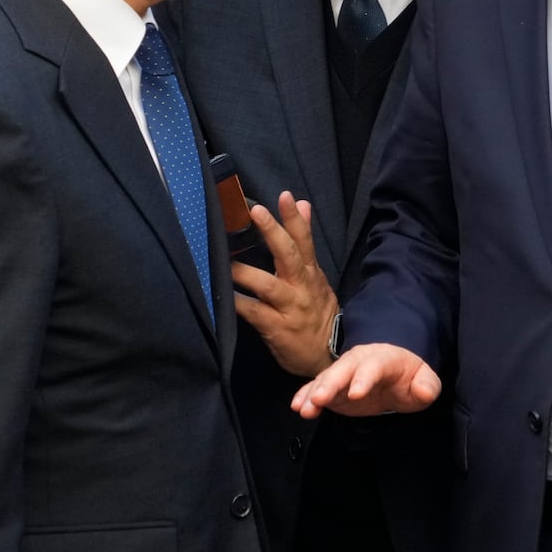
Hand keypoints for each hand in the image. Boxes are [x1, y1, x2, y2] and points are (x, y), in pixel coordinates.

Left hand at [231, 191, 337, 377]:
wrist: (328, 355)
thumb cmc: (316, 313)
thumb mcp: (317, 277)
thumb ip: (305, 243)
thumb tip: (303, 204)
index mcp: (311, 273)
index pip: (305, 241)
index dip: (295, 218)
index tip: (284, 196)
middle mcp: (302, 287)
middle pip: (289, 255)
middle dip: (273, 232)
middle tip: (256, 211)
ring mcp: (290, 308)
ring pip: (268, 285)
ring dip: (246, 272)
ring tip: (225, 261)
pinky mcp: (277, 329)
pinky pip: (255, 313)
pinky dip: (238, 303)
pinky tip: (223, 296)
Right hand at [291, 343, 440, 418]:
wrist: (395, 372)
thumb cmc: (409, 377)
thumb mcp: (425, 381)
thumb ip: (427, 386)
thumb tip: (423, 390)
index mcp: (385, 358)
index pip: (374, 366)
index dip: (365, 378)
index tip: (356, 394)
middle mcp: (360, 361)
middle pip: (344, 368)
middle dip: (331, 383)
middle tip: (320, 399)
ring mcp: (344, 373)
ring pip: (327, 378)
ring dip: (314, 392)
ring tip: (303, 408)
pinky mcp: (333, 387)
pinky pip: (316, 388)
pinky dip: (305, 395)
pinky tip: (297, 406)